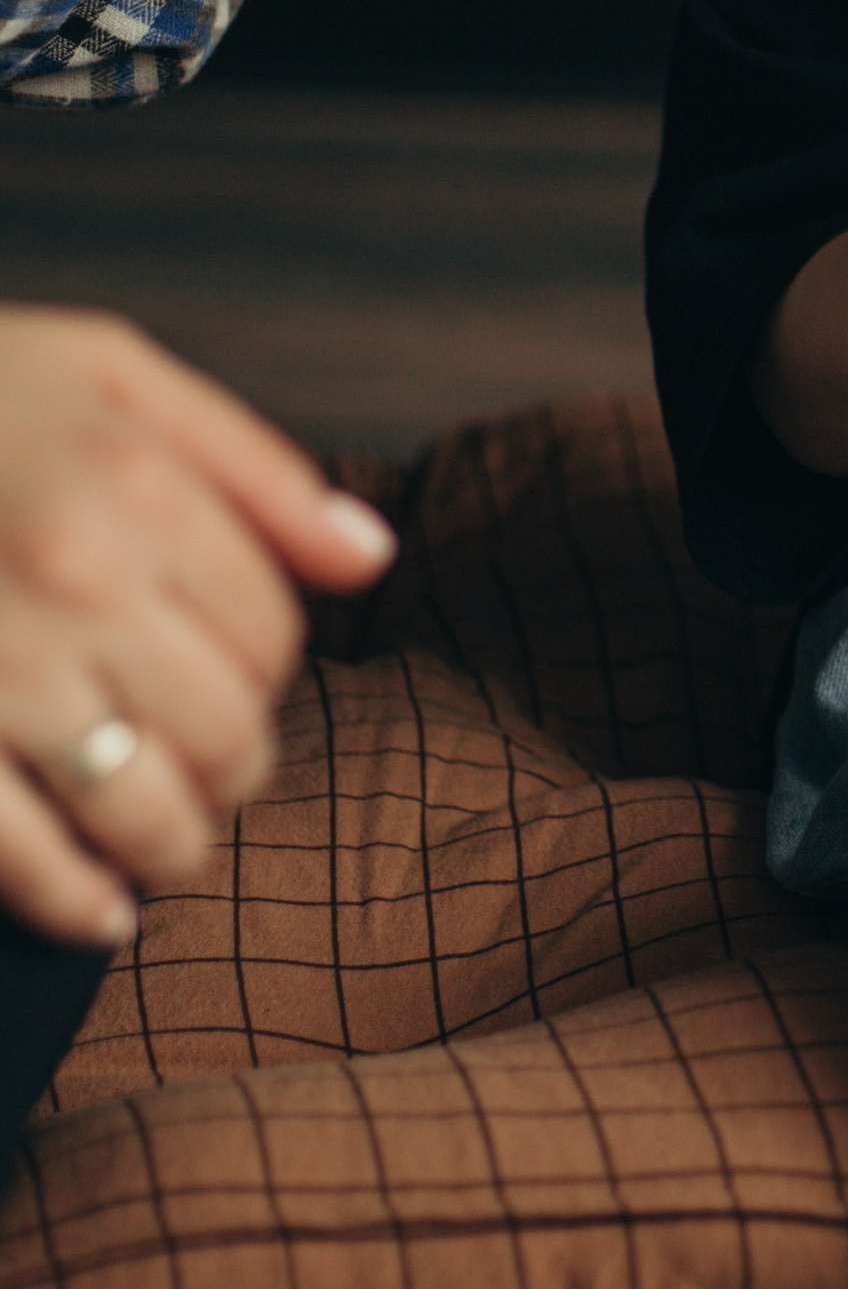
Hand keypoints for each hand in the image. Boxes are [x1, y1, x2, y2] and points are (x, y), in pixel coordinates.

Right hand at [0, 310, 396, 946]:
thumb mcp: (108, 376)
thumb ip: (251, 465)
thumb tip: (370, 557)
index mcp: (135, 489)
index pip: (268, 630)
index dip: (263, 668)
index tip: (233, 677)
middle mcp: (77, 582)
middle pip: (224, 726)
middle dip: (233, 765)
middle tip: (211, 770)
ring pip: (143, 802)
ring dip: (172, 841)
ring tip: (166, 840)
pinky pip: (18, 849)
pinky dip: (72, 898)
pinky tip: (102, 913)